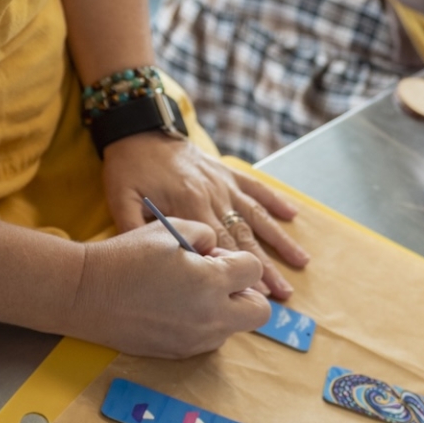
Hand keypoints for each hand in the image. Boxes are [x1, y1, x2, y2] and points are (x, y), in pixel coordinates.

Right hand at [67, 217, 270, 358]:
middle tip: (217, 280)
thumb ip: (206, 235)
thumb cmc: (125, 256)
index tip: (212, 256)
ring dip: (223, 310)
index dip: (236, 258)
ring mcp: (196, 340)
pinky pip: (208, 339)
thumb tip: (217, 251)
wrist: (85, 293)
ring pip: (233, 328)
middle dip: (245, 293)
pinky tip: (174, 308)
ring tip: (188, 293)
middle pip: (260, 312)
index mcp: (212, 282)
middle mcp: (211, 317)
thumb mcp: (171, 229)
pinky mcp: (179, 353)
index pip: (254, 271)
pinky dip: (202, 325)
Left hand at [102, 132, 309, 298]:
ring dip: (280, 240)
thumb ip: (133, 228)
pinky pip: (255, 187)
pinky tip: (294, 215)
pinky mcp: (226, 172)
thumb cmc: (129, 167)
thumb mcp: (121, 199)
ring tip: (301, 261)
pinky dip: (275, 200)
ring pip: (256, 215)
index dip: (240, 269)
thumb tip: (149, 260)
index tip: (257, 293)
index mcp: (188, 204)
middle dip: (266, 267)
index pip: (220, 245)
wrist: (138, 128)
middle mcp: (213, 195)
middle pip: (244, 237)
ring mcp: (223, 184)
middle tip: (284, 293)